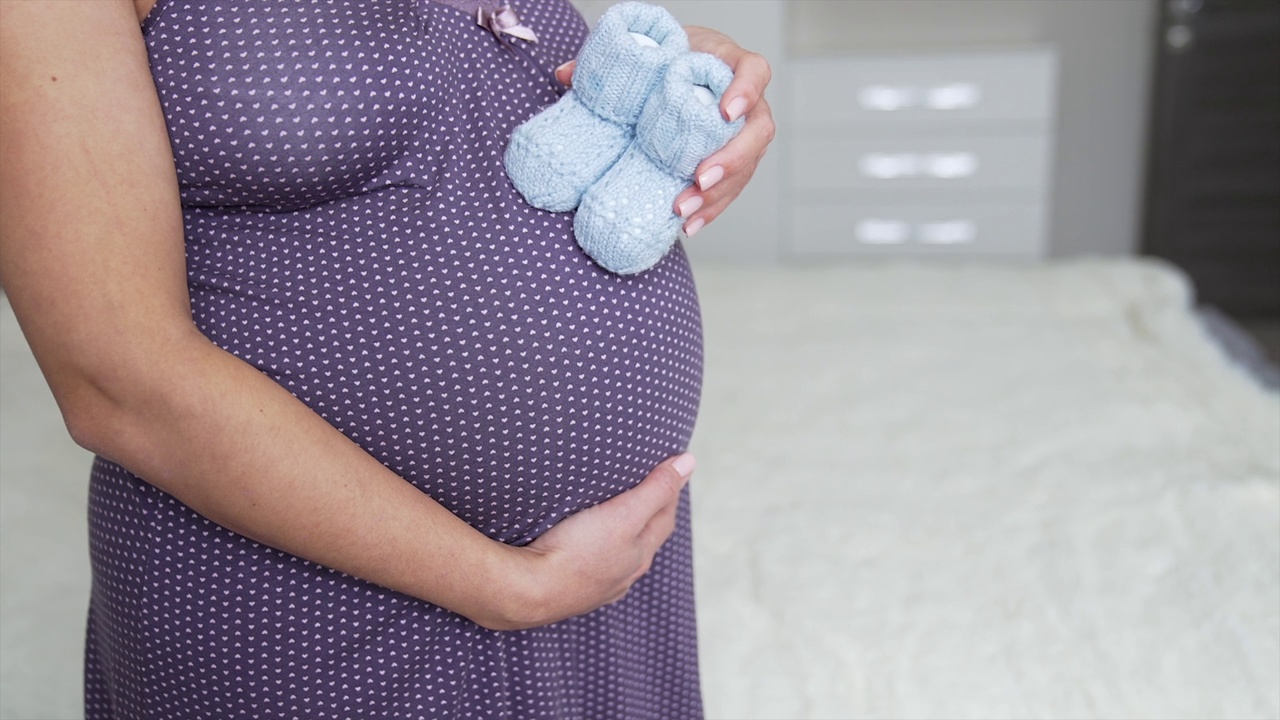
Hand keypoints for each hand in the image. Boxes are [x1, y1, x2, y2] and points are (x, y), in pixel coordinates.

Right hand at [492, 453, 695, 629]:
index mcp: (640, 555)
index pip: (664, 518)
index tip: (670, 469)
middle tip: (646, 489)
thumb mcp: (624, 514)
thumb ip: (655, 489)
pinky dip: (594, 553)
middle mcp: (624, 575)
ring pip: (618, 557)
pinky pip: (590, 568)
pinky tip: (581, 549)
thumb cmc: (577, 552)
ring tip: (612, 518)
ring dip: (620, 537)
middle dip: (648, 514)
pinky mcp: (569, 591)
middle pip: (644, 539)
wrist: (527, 593)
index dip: (669, 492)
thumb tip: (689, 462)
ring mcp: (597, 587)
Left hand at [554, 26, 774, 236]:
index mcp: (731, 65)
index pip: (755, 72)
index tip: (725, 112)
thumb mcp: (651, 49)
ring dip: (718, 194)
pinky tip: (689, 226)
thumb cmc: (672, 57)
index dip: (746, 91)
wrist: (684, 69)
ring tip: (683, 210)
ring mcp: (745, 136)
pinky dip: (711, 209)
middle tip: (699, 178)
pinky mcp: (736, 163)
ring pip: (748, 167)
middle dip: (732, 159)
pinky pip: (732, 189)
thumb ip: (615, 60)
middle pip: (758, 131)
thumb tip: (564, 76)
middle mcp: (748, 103)